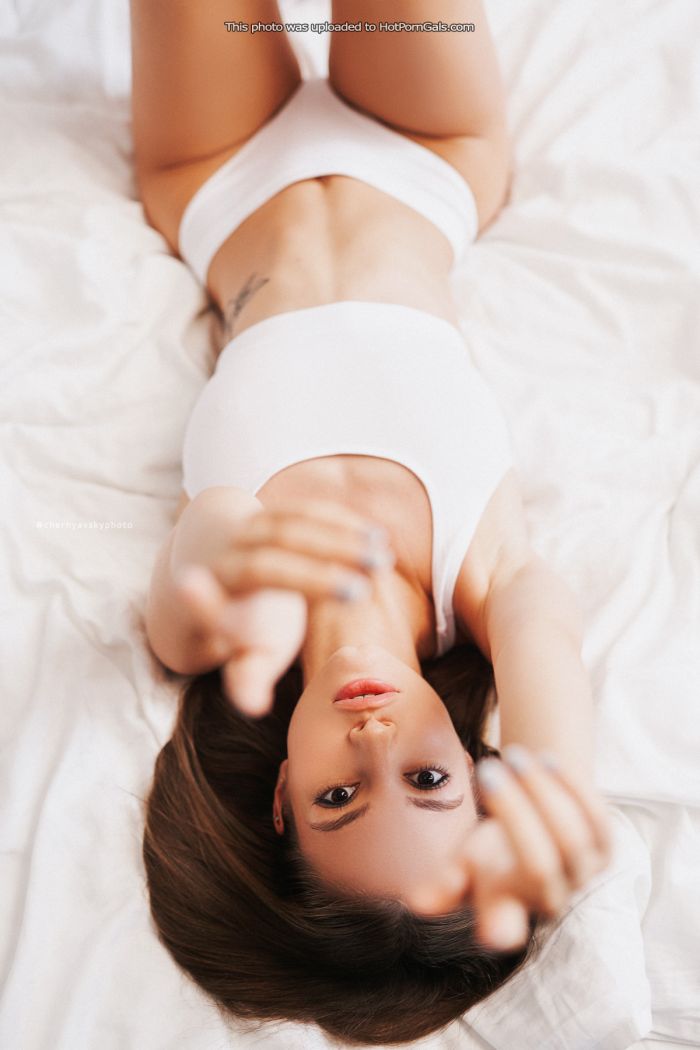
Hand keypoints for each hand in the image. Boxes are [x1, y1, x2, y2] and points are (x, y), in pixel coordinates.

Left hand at [173, 499, 393, 715]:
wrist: (222, 573)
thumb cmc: (247, 628)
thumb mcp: (245, 653)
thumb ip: (248, 676)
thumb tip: (253, 706)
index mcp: (216, 602)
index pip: (216, 612)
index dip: (214, 605)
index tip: (220, 596)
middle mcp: (225, 561)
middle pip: (265, 565)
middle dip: (313, 577)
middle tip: (363, 592)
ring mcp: (246, 529)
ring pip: (288, 528)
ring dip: (337, 541)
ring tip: (382, 561)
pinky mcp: (268, 511)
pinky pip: (305, 511)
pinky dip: (340, 522)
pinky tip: (377, 538)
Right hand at [408, 747, 612, 950]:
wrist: (535, 831)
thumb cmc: (493, 854)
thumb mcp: (467, 865)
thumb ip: (447, 883)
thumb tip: (418, 902)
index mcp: (507, 910)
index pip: (506, 925)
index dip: (500, 927)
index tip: (490, 929)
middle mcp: (550, 899)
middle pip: (540, 865)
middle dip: (513, 814)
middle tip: (487, 770)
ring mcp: (583, 874)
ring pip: (571, 836)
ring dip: (540, 791)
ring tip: (512, 754)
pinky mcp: (607, 847)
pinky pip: (596, 815)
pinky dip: (571, 785)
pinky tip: (546, 759)